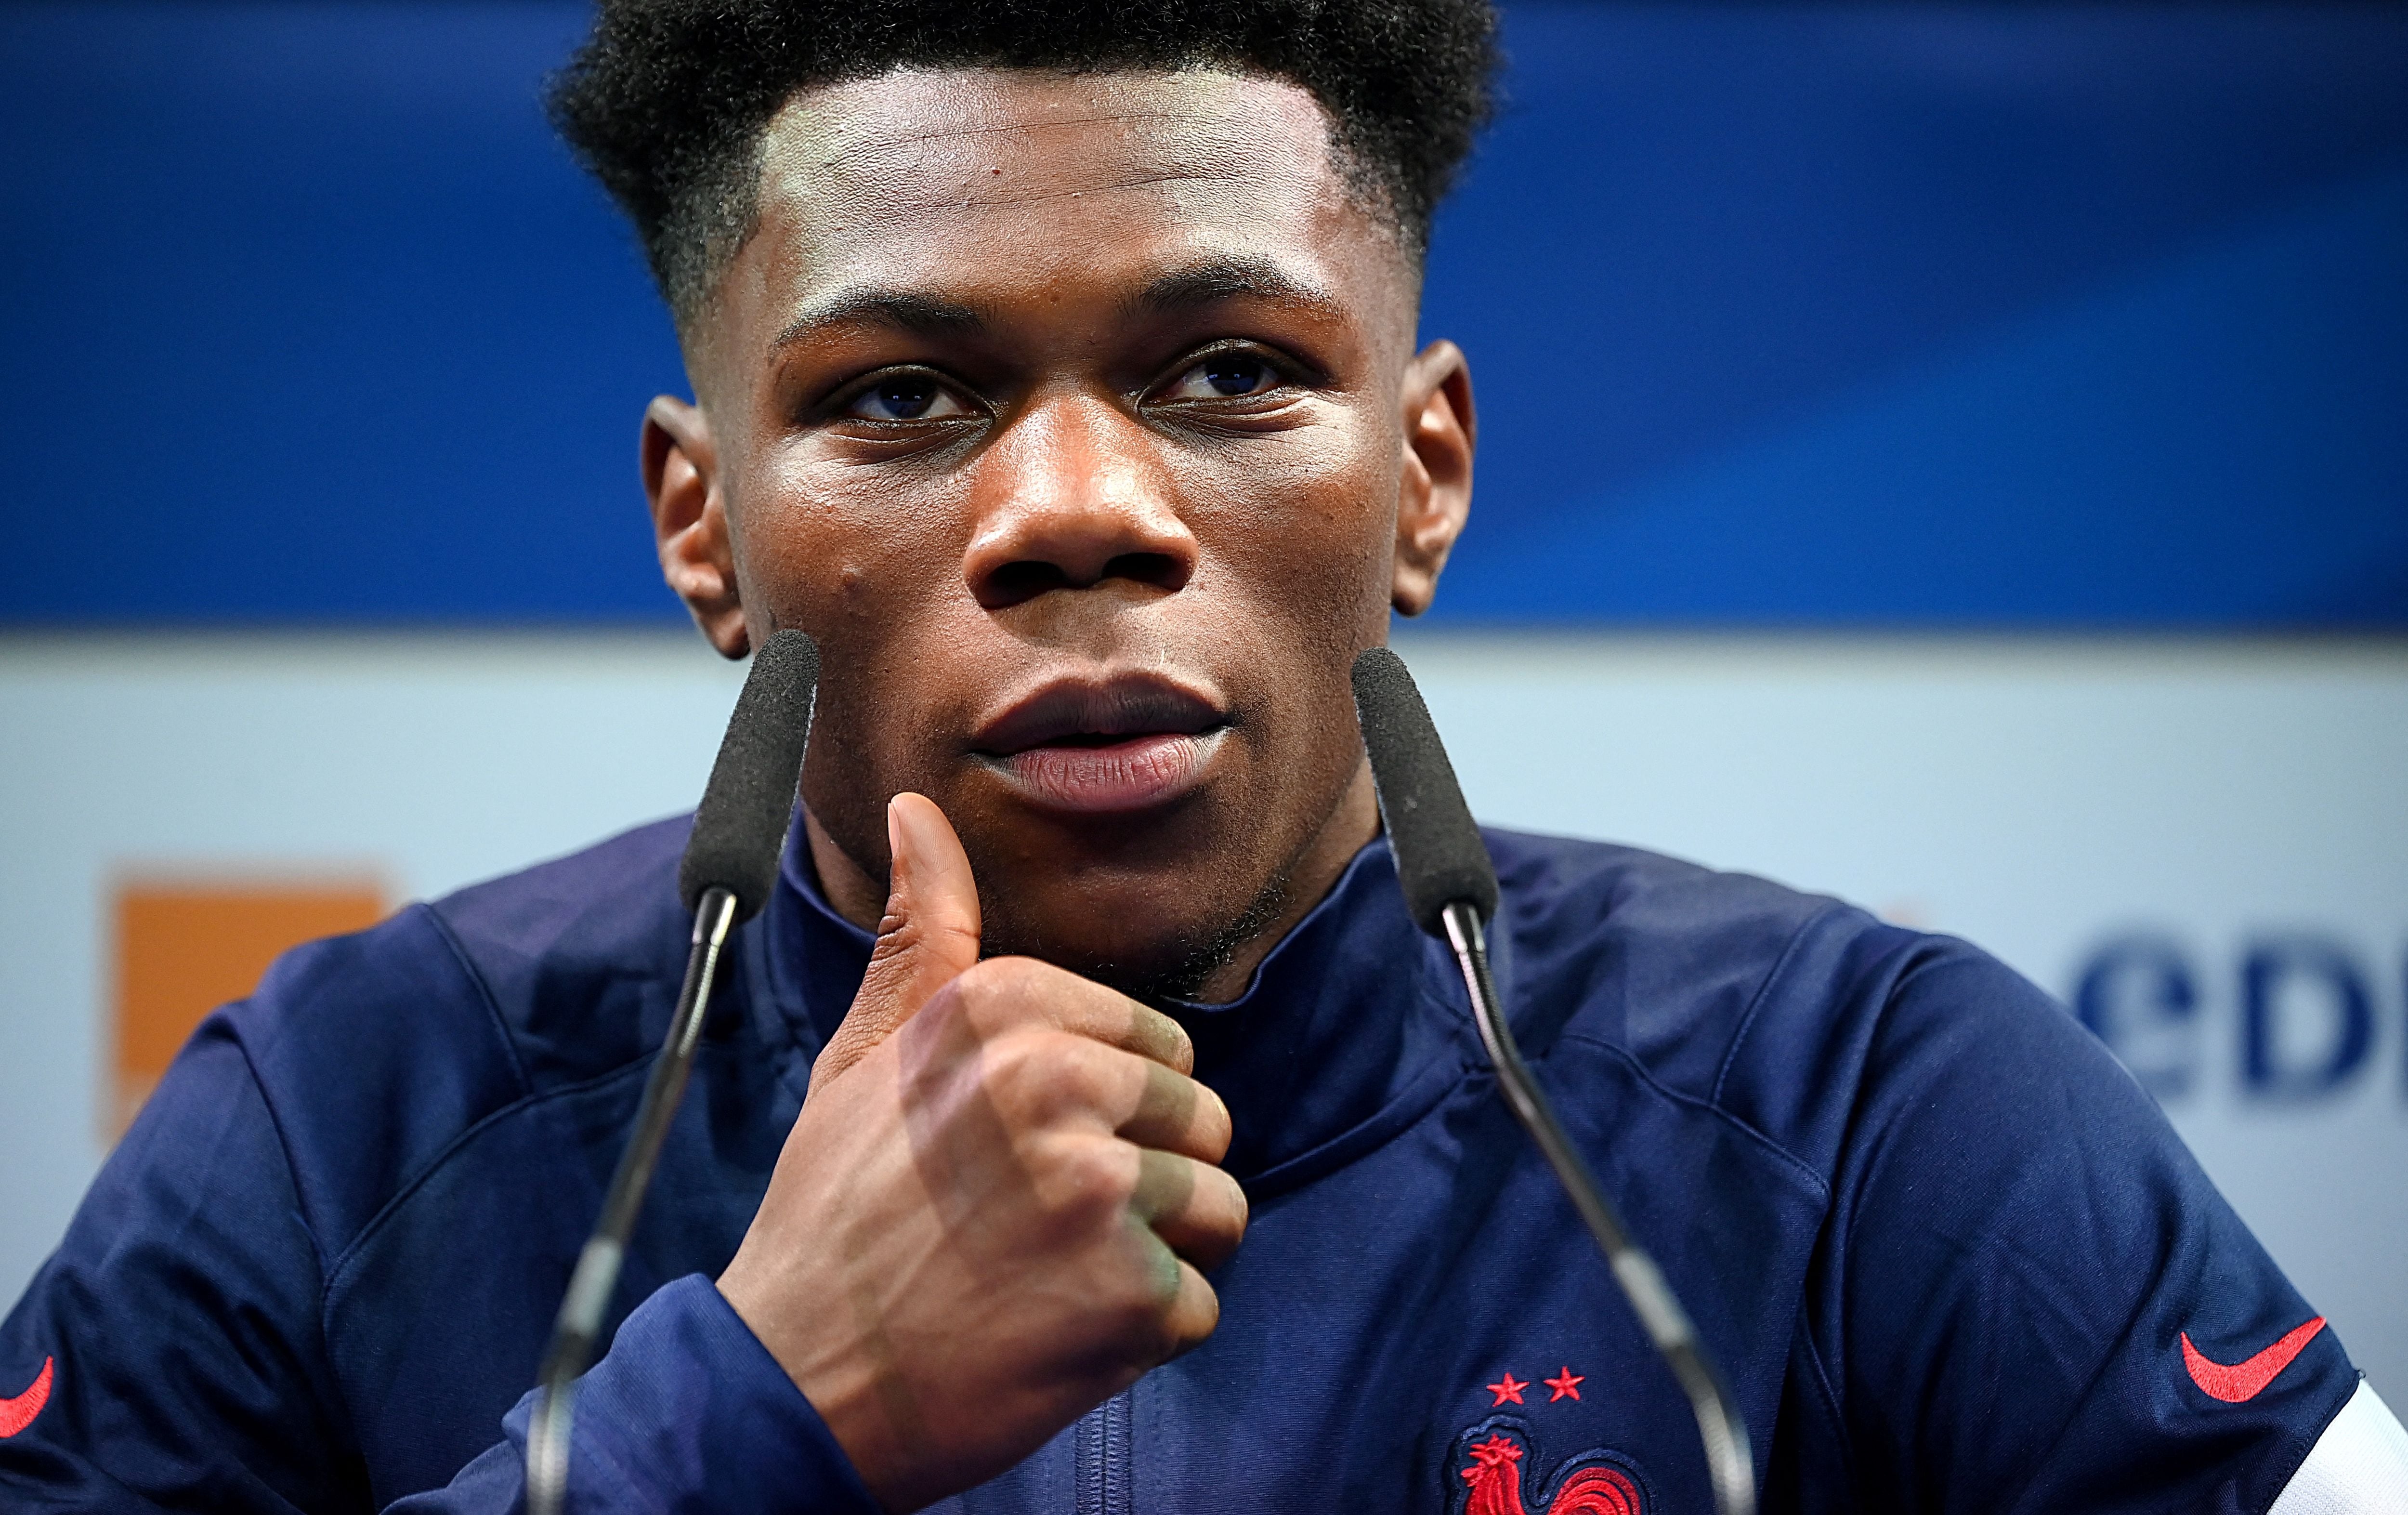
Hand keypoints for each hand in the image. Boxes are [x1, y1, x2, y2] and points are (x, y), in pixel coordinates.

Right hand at [717, 793, 1246, 1511]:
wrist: (793, 1384)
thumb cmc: (834, 1219)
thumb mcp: (864, 1060)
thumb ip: (921, 936)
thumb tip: (917, 811)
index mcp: (1002, 1007)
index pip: (1157, 1043)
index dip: (1107, 1109)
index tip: (1021, 1152)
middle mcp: (1059, 1080)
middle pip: (1199, 1120)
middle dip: (1142, 1178)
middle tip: (1036, 1226)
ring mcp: (1101, 1190)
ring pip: (1216, 1210)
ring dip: (1152, 1256)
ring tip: (1050, 1278)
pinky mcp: (1132, 1295)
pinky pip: (1199, 1304)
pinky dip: (1142, 1336)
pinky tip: (1058, 1334)